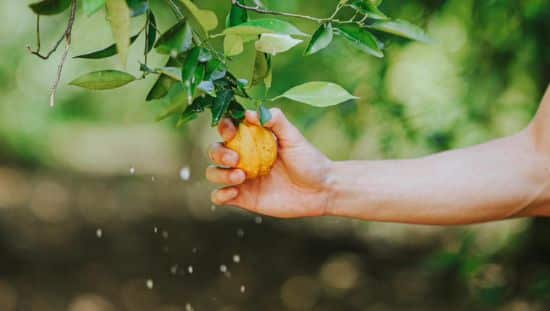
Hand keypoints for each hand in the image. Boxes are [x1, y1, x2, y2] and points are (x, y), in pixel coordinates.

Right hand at [206, 108, 331, 217]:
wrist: (321, 191)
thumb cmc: (309, 161)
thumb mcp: (293, 137)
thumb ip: (275, 120)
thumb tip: (250, 113)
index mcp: (252, 139)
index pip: (228, 129)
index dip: (224, 128)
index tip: (232, 132)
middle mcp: (243, 157)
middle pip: (214, 151)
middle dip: (218, 153)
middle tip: (236, 159)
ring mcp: (242, 179)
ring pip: (213, 173)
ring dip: (220, 174)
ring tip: (241, 176)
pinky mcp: (244, 198)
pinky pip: (219, 197)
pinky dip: (220, 194)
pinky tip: (235, 192)